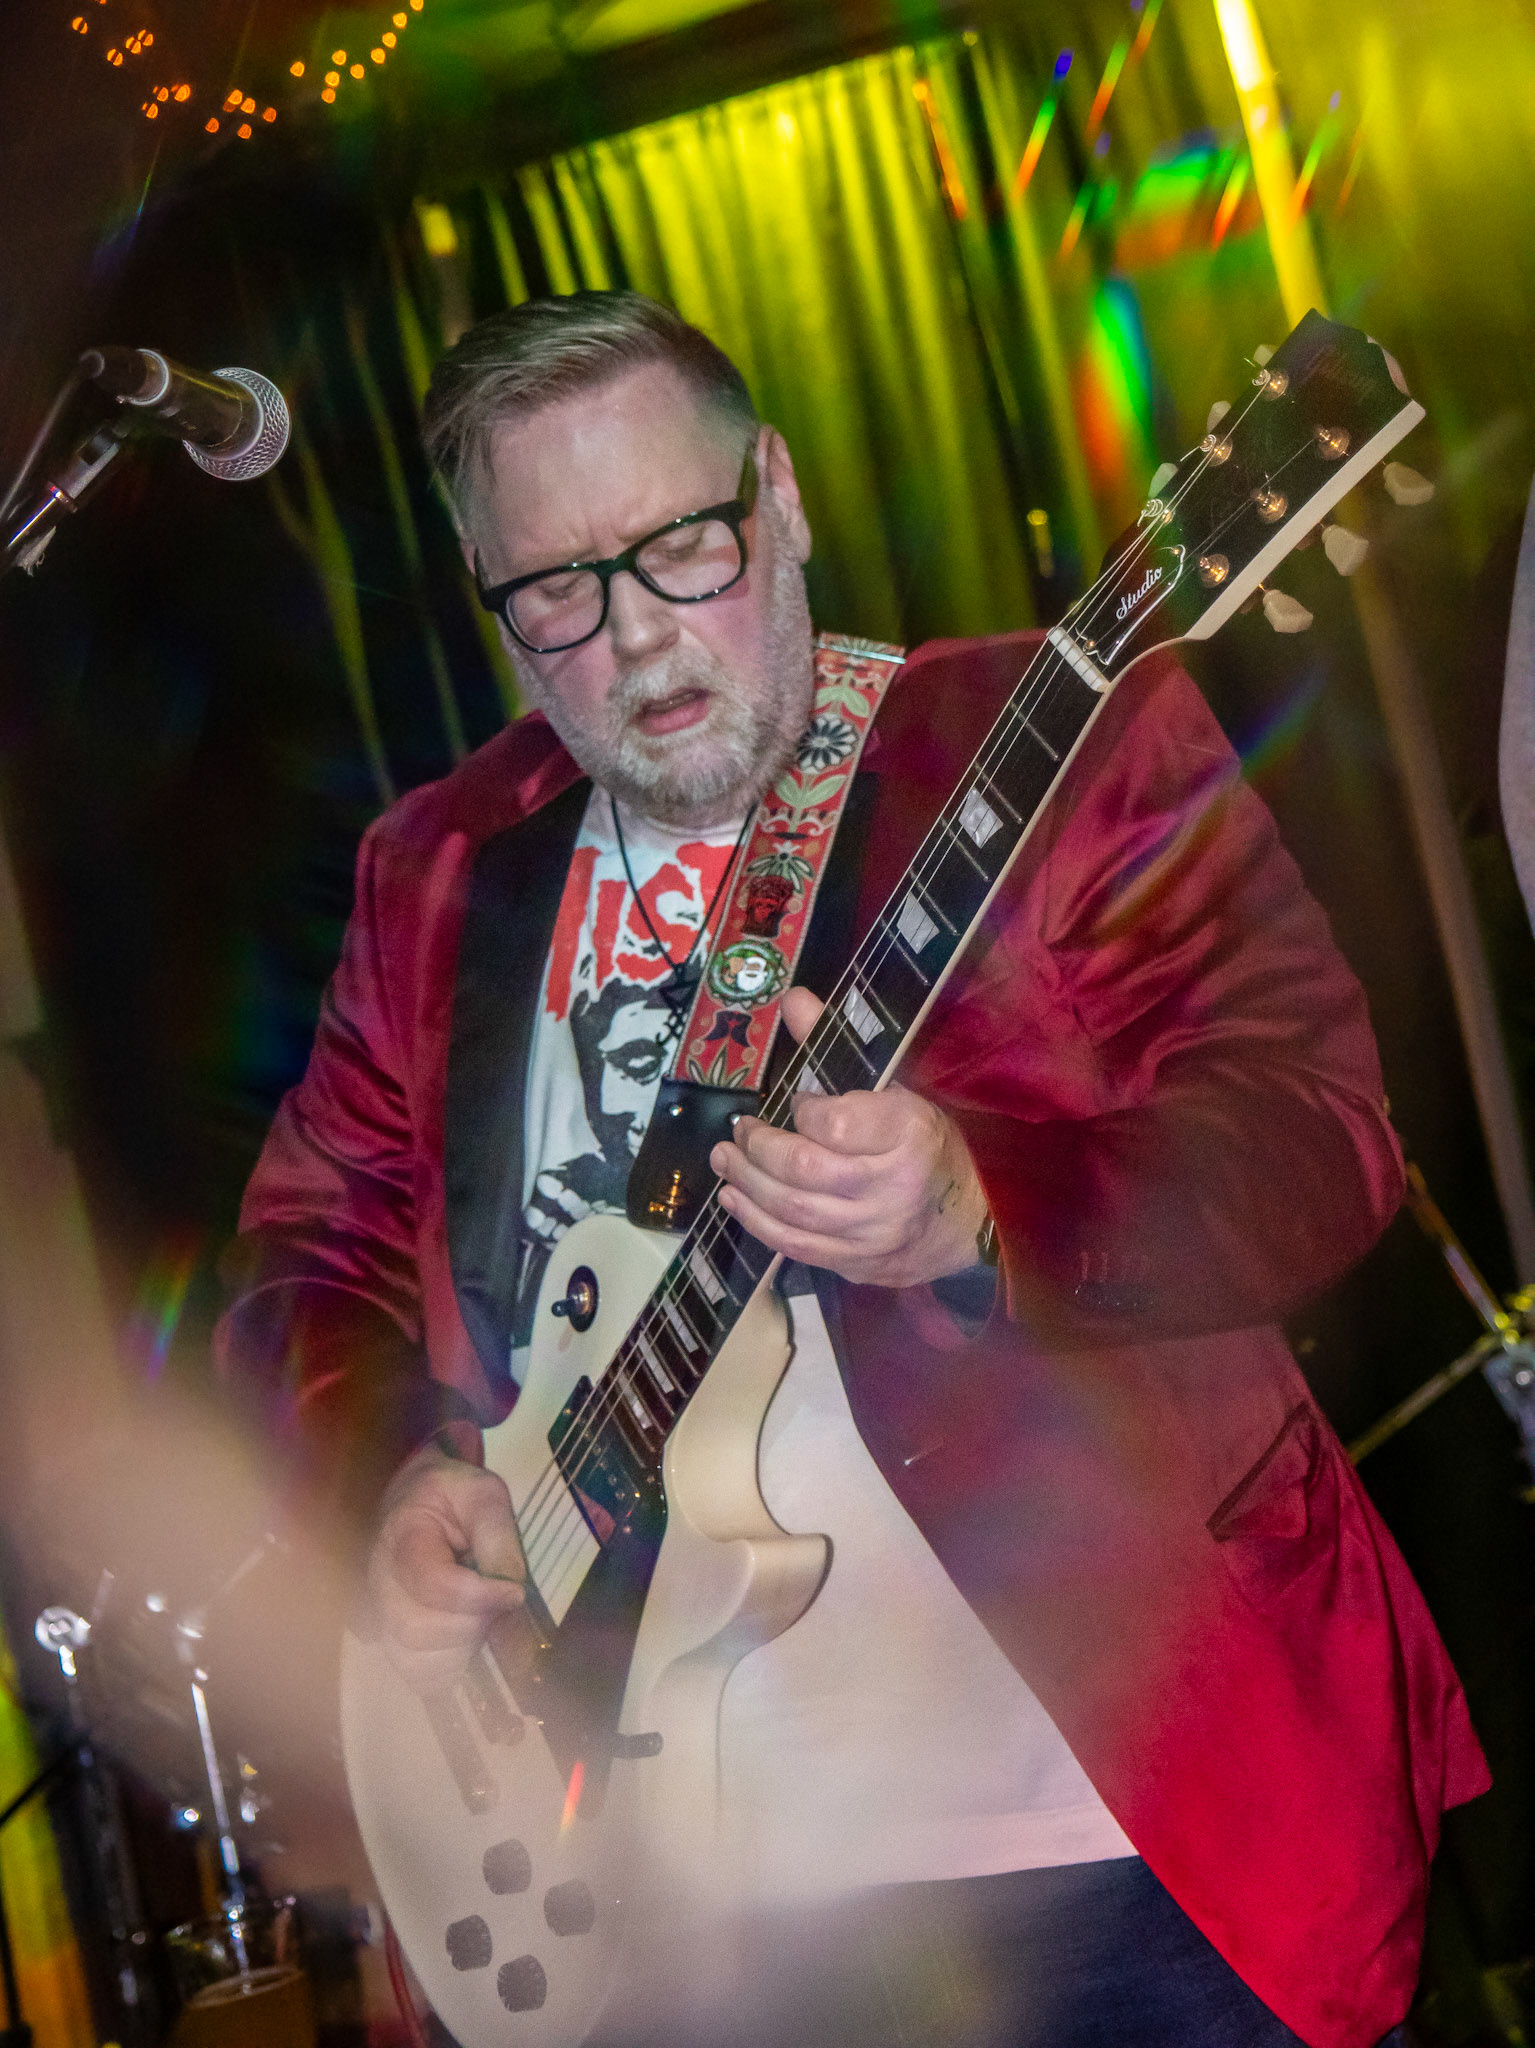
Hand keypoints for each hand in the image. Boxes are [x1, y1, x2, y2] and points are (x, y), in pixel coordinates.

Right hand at [365, 1445, 526, 1694]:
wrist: (415, 1501)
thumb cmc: (452, 1497)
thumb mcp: (483, 1495)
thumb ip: (499, 1537)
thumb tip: (511, 1589)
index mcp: (403, 1536)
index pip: (433, 1582)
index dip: (479, 1596)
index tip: (514, 1591)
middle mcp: (379, 1582)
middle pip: (418, 1629)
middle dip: (471, 1625)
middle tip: (496, 1603)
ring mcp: (378, 1614)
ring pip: (413, 1659)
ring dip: (460, 1651)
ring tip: (480, 1621)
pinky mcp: (389, 1639)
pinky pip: (414, 1676)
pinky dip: (448, 1671)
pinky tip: (465, 1644)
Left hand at [710, 987, 989, 1287]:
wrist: (968, 1219)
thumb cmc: (925, 1145)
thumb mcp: (895, 1090)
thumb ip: (836, 1048)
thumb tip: (791, 999)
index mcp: (909, 1134)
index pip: (836, 1124)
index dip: (802, 1111)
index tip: (795, 1101)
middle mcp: (892, 1187)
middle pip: (804, 1170)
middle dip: (758, 1149)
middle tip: (738, 1131)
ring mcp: (873, 1232)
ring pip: (793, 1212)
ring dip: (746, 1184)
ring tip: (723, 1159)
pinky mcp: (856, 1263)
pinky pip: (796, 1246)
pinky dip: (756, 1222)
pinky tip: (734, 1199)